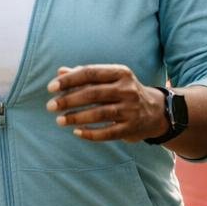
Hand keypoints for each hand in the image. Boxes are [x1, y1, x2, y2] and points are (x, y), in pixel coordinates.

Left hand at [47, 64, 164, 141]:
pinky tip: (76, 132)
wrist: (156, 111)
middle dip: (68, 100)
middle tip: (50, 106)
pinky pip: (107, 133)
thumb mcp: (110, 79)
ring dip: (75, 117)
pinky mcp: (131, 128)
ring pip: (98, 114)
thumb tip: (59, 72)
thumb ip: (85, 75)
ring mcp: (130, 110)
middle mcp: (127, 89)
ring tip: (59, 120)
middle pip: (92, 94)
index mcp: (120, 72)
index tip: (51, 88)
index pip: (90, 73)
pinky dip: (90, 133)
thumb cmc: (124, 92)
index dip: (69, 80)